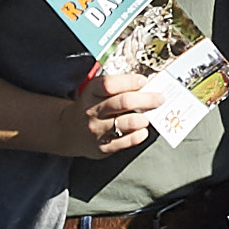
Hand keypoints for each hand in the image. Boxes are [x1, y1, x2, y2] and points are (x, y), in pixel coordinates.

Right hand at [53, 66, 174, 159]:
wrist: (69, 131)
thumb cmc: (91, 107)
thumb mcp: (96, 93)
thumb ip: (117, 88)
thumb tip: (147, 86)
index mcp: (91, 93)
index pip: (109, 84)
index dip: (129, 81)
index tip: (143, 81)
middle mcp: (92, 111)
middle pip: (123, 102)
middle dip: (146, 99)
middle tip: (160, 98)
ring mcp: (97, 130)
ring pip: (128, 122)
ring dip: (144, 118)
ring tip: (148, 116)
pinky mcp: (103, 147)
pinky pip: (127, 140)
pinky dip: (140, 134)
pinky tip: (142, 130)